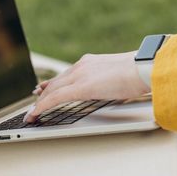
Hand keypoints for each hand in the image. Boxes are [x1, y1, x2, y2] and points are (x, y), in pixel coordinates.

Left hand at [25, 51, 148, 121]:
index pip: (66, 74)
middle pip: (56, 82)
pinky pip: (55, 98)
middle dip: (43, 93)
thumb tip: (113, 86)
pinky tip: (35, 114)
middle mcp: (82, 65)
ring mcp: (80, 74)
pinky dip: (42, 106)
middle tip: (34, 100)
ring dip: (40, 102)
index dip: (53, 83)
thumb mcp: (120, 74)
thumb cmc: (140, 72)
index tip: (44, 87)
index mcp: (91, 61)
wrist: (145, 67)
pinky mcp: (81, 87)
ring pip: (52, 89)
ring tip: (31, 113)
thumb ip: (110, 79)